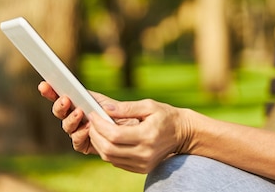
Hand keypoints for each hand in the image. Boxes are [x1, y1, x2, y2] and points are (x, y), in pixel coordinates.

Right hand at [37, 81, 111, 154]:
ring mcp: (77, 131)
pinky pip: (77, 141)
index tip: (43, 85)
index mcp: (77, 103)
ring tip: (79, 112)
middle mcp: (74, 117)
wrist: (131, 131)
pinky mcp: (84, 145)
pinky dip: (81, 134)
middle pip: (59, 111)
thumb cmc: (118, 113)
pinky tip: (88, 128)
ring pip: (67, 126)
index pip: (59, 96)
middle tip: (65, 99)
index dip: (49, 91)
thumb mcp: (105, 101)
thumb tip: (79, 94)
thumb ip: (91, 98)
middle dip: (59, 105)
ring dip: (71, 119)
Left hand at [37, 81, 181, 168]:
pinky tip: (107, 139)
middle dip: (95, 134)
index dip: (99, 125)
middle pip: (109, 149)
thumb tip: (106, 109)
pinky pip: (117, 162)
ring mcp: (143, 164)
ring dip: (98, 144)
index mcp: (147, 136)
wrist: (183, 134)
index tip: (93, 114)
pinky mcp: (141, 169)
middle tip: (91, 122)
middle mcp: (144, 153)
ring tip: (96, 129)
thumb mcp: (149, 106)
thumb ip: (127, 108)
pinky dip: (107, 151)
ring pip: (110, 158)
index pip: (114, 135)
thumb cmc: (165, 116)